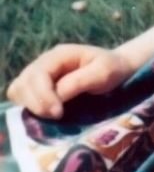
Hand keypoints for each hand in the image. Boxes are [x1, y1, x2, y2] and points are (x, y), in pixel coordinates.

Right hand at [6, 44, 134, 118]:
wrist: (117, 69)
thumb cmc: (112, 69)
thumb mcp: (103, 72)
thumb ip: (79, 82)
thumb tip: (57, 97)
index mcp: (60, 55)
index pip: (39, 74)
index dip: (44, 95)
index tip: (58, 113)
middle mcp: (45, 62)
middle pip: (24, 82)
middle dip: (36, 103)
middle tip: (56, 117)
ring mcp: (39, 74)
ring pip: (18, 89)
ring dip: (30, 105)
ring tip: (50, 116)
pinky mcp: (39, 87)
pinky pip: (21, 96)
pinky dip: (27, 106)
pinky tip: (45, 114)